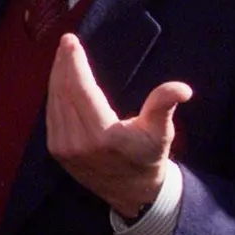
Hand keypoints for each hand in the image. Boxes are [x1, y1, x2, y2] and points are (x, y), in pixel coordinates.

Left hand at [45, 33, 191, 216]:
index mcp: (103, 136)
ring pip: (54, 102)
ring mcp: (64, 148)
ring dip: (57, 75)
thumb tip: (182, 89)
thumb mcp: (161, 132)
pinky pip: (51, 114)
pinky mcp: (57, 151)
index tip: (71, 41)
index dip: (74, 63)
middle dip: (63, 63)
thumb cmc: (148, 157)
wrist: (132, 192)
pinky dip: (54, 93)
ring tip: (63, 54)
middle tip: (66, 41)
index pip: (81, 90)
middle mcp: (78, 142)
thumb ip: (164, 106)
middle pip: (64, 92)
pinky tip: (59, 78)